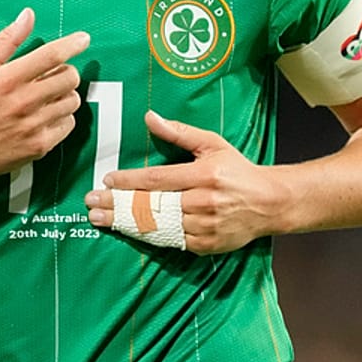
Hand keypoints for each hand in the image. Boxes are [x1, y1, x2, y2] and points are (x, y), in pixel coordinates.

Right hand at [0, 8, 89, 184]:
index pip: (50, 55)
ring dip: (64, 94)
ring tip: (46, 96)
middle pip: (69, 77)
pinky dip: (61, 117)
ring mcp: (32, 126)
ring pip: (72, 101)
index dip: (72, 44)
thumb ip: (6, 40)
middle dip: (66, 71)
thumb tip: (28, 15)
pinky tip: (45, 115)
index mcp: (6, 79)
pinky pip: (68, 125)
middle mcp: (22, 102)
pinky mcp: (38, 146)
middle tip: (52, 74)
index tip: (83, 39)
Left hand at [85, 111, 291, 253]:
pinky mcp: (205, 245)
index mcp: (204, 175)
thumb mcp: (213, 144)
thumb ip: (180, 133)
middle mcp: (202, 202)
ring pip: (157, 227)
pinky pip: (170, 241)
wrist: (270, 203)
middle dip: (117, 205)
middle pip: (151, 205)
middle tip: (91, 205)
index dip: (129, 181)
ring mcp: (204, 227)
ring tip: (102, 219)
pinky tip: (129, 231)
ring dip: (127, 223)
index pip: (157, 179)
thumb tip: (150, 117)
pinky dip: (148, 236)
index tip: (106, 181)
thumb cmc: (238, 170)